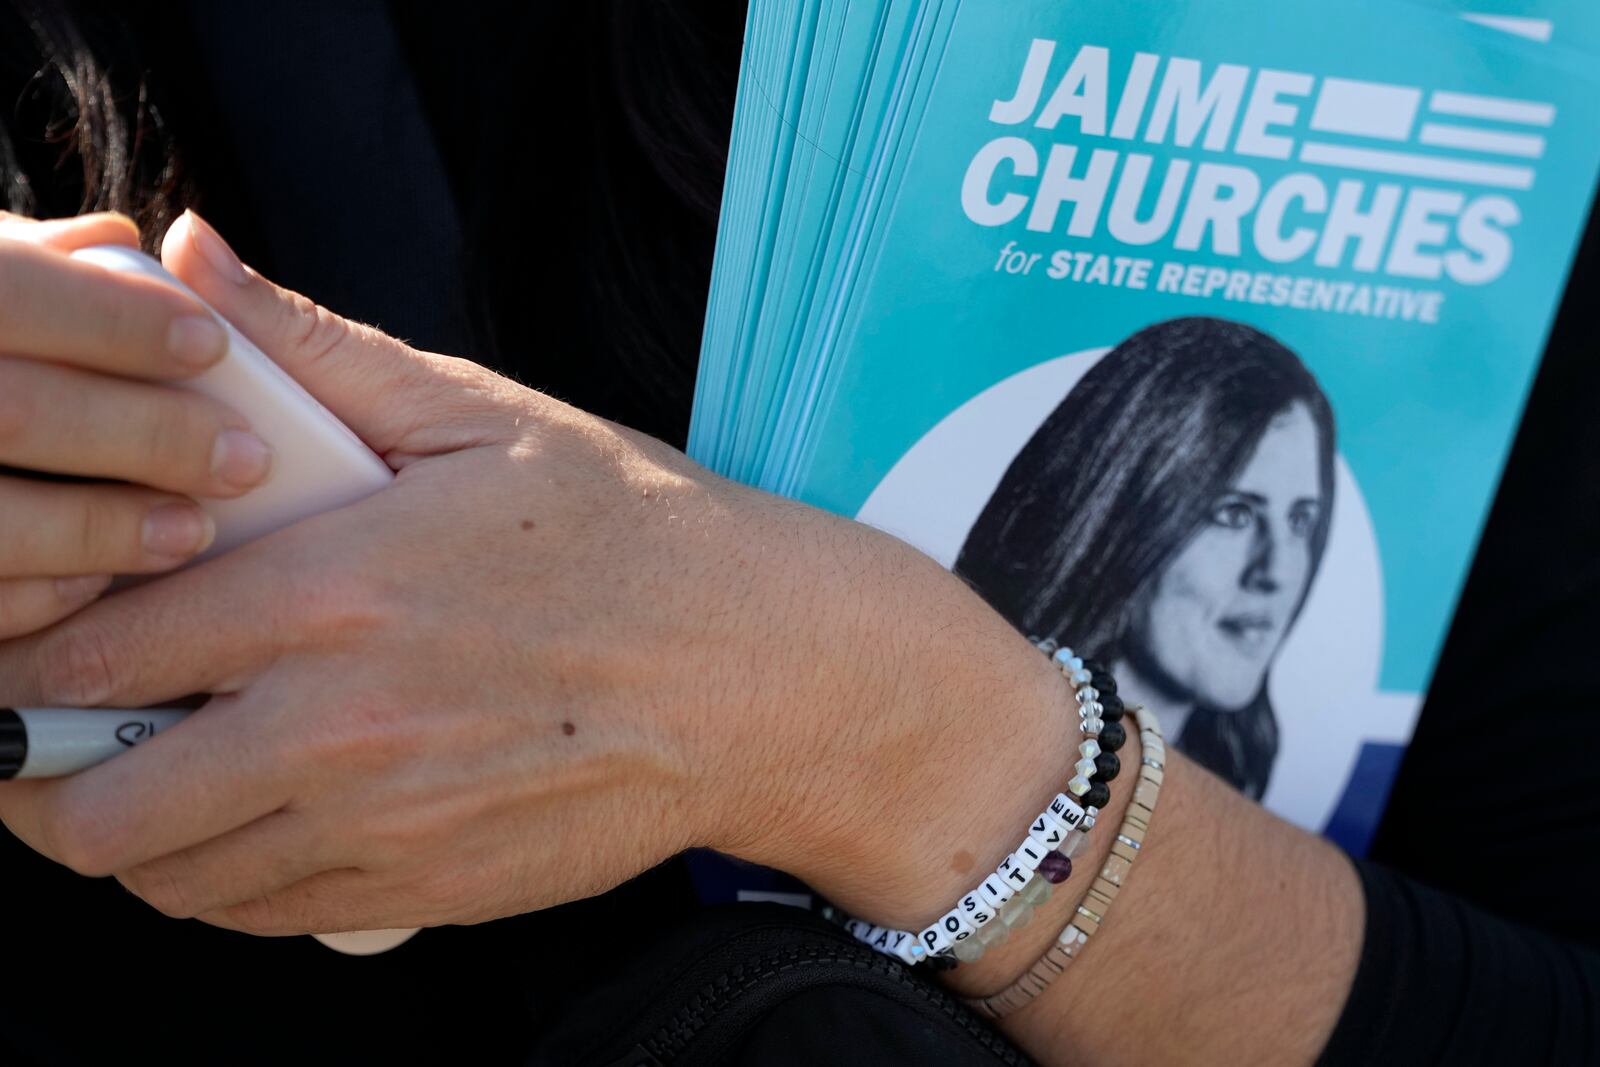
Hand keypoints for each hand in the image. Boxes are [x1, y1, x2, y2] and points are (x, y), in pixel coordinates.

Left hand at [0, 211, 1073, 938]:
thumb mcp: (483, 417)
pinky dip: (224, 880)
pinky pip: (263, 918)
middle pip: (93, 802)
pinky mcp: (426, 888)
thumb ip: (317, 348)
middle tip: (66, 731)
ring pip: (168, 876)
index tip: (40, 641)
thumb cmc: (637, 536)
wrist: (764, 673)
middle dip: (44, 773)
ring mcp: (380, 824)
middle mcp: (335, 725)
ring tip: (160, 770)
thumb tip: (191, 257)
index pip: (93, 651)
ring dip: (132, 830)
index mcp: (329, 590)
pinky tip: (259, 817)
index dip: (32, 655)